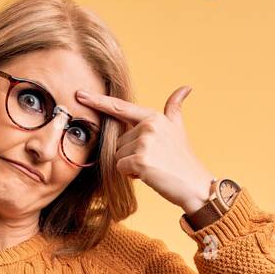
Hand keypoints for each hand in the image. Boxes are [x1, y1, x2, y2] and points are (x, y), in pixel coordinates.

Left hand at [75, 85, 214, 213]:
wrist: (196, 186)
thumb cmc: (183, 160)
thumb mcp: (178, 129)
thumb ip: (174, 108)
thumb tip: (185, 87)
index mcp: (153, 117)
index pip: (120, 108)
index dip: (98, 101)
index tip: (79, 94)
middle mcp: (148, 126)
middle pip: (118, 142)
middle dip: (130, 155)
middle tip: (153, 161)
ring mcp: (145, 142)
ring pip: (117, 156)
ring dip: (130, 166)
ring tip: (153, 168)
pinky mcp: (140, 160)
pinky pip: (120, 168)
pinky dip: (131, 175)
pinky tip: (150, 175)